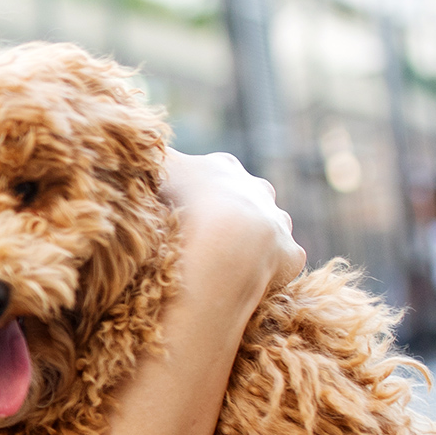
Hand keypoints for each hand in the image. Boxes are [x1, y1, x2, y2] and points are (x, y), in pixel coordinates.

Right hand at [162, 150, 303, 294]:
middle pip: (246, 199)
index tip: (183, 211)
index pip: (211, 175)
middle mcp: (258, 189)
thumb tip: (145, 151)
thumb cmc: (184, 201)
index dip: (196, 193)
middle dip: (229, 216)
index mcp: (223, 167)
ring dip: (252, 244)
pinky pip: (280, 264)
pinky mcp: (291, 254)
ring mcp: (278, 221)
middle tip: (204, 240)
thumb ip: (155, 159)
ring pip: (268, 231)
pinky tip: (244, 283)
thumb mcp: (159, 169)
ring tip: (224, 264)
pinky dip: (266, 274)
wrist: (225, 240)